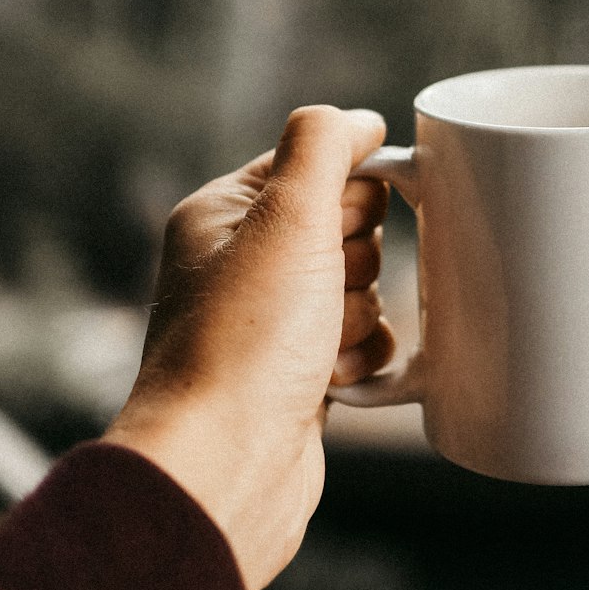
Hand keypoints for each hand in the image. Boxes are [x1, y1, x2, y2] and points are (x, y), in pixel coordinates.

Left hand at [105, 106, 393, 589]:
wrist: (225, 469)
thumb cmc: (246, 343)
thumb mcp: (288, 215)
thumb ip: (325, 145)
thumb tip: (360, 120)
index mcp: (224, 215)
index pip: (314, 163)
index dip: (346, 193)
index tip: (340, 226)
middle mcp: (241, 265)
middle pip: (348, 225)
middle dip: (357, 258)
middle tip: (326, 289)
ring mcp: (270, 325)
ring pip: (362, 286)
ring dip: (360, 314)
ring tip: (321, 345)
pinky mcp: (298, 377)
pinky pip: (364, 344)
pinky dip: (365, 359)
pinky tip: (337, 379)